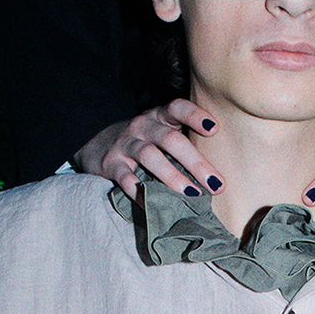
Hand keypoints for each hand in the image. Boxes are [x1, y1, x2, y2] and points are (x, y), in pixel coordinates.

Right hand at [75, 99, 223, 202]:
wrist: (96, 146)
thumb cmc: (142, 142)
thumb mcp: (160, 132)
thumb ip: (183, 141)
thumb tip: (217, 171)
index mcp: (158, 116)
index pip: (177, 108)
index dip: (195, 116)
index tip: (214, 130)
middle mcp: (142, 126)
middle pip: (170, 139)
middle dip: (195, 162)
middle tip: (216, 184)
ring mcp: (124, 144)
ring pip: (150, 157)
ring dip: (173, 176)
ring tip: (192, 194)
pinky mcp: (110, 164)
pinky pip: (126, 179)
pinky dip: (140, 192)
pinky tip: (154, 205)